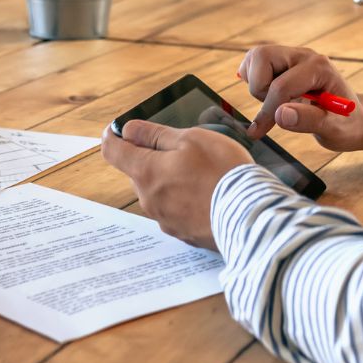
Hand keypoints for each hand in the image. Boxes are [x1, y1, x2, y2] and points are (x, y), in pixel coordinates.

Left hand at [100, 119, 252, 249]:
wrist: (249, 217)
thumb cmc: (222, 172)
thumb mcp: (191, 139)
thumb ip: (155, 134)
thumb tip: (129, 130)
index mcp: (146, 172)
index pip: (113, 151)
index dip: (114, 136)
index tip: (120, 129)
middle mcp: (148, 199)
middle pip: (139, 171)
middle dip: (154, 158)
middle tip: (185, 150)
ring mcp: (164, 219)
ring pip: (158, 191)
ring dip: (171, 180)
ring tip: (204, 174)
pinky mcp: (182, 233)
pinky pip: (175, 209)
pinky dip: (185, 200)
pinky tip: (208, 194)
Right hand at [238, 45, 362, 151]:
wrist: (352, 119)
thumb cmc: (346, 124)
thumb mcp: (335, 129)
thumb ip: (310, 121)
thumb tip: (281, 114)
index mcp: (319, 68)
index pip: (281, 85)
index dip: (268, 111)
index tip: (259, 131)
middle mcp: (304, 56)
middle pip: (262, 57)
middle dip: (259, 88)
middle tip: (275, 109)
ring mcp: (292, 55)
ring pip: (255, 57)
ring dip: (256, 83)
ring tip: (275, 102)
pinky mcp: (282, 60)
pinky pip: (254, 61)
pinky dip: (253, 79)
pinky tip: (270, 95)